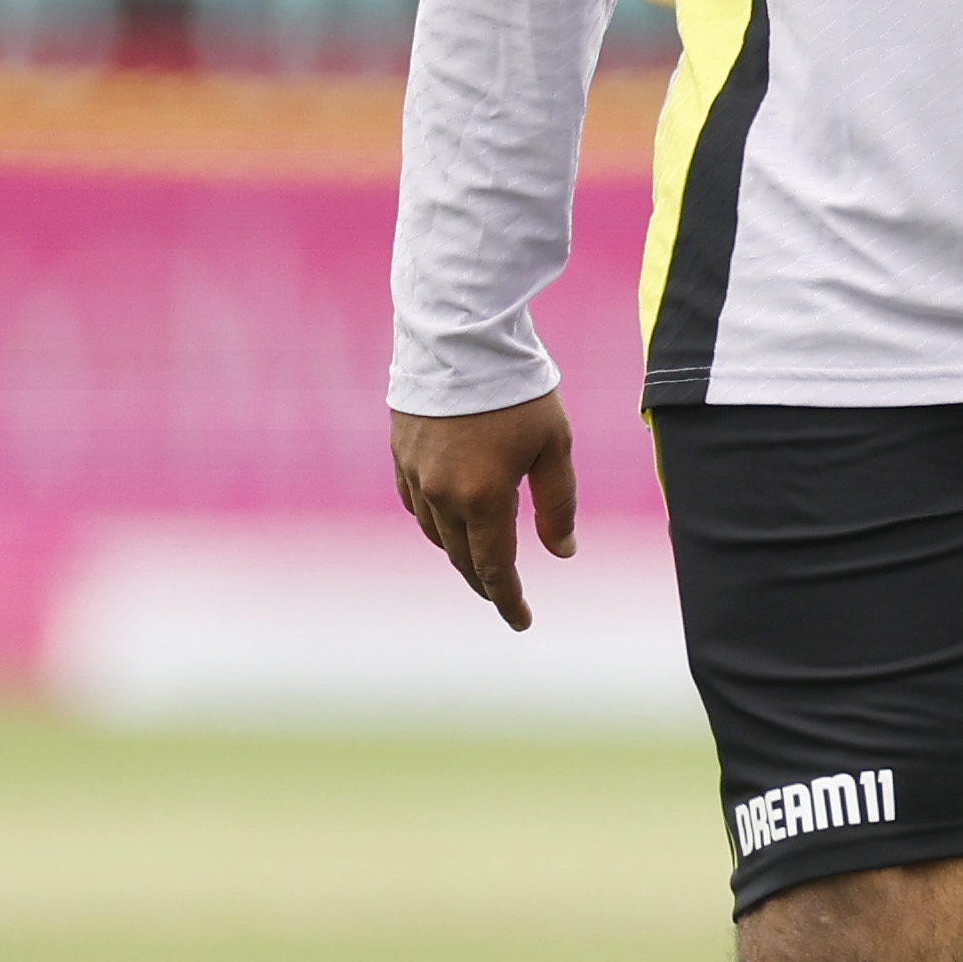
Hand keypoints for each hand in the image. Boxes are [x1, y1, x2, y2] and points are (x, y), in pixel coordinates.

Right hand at [392, 395, 577, 627]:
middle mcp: (442, 494)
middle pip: (461, 557)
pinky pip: (414, 505)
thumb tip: (562, 553)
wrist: (461, 340)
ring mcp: (415, 475)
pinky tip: (448, 524)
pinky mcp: (400, 455)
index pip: (494, 567)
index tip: (521, 621)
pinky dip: (433, 523)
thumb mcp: (554, 447)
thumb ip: (558, 505)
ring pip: (435, 533)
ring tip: (480, 561)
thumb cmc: (519, 391)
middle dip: (484, 583)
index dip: (508, 599)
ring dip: (458, 553)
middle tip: (504, 598)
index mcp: (484, 497)